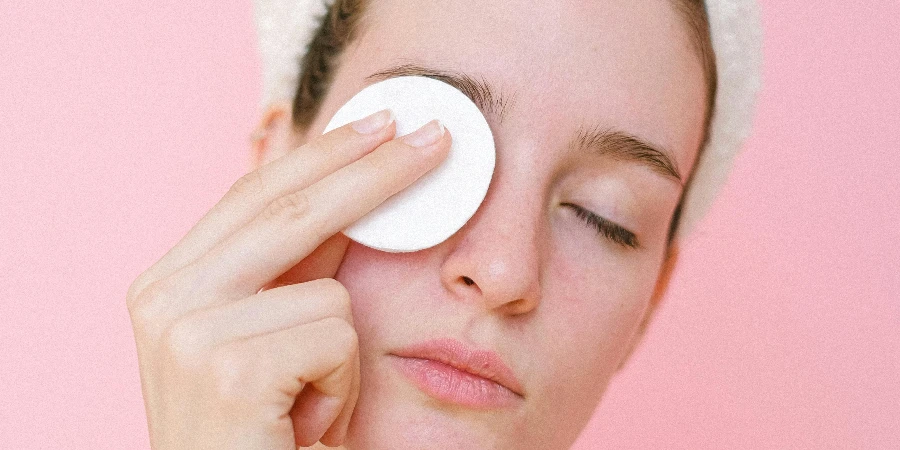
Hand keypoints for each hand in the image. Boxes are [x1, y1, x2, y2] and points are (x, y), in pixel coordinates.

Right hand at [126, 111, 450, 448]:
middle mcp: (164, 297)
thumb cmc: (262, 433)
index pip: (256, 194)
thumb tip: (343, 186)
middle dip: (374, 169)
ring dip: (342, 356)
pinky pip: (337, 338)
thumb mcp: (269, 338)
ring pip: (329, 291)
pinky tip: (304, 423)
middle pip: (290, 207)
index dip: (324, 153)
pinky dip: (341, 386)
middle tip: (437, 136)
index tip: (381, 123)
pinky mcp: (230, 369)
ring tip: (307, 405)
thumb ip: (291, 266)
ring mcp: (189, 331)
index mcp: (168, 282)